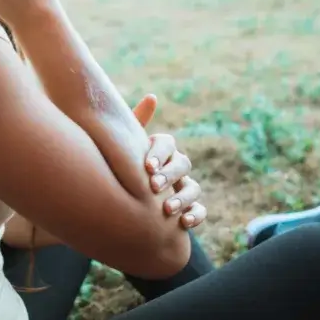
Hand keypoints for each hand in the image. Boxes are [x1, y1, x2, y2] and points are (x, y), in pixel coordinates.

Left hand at [132, 94, 206, 228]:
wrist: (119, 199)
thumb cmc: (119, 167)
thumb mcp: (120, 147)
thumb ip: (133, 125)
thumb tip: (152, 96)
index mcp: (159, 149)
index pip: (167, 143)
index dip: (160, 153)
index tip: (147, 166)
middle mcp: (174, 166)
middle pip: (182, 164)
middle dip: (170, 174)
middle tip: (153, 186)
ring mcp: (182, 187)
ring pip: (193, 187)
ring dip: (183, 197)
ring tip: (167, 209)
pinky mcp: (187, 208)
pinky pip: (200, 210)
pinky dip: (195, 215)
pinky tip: (183, 222)